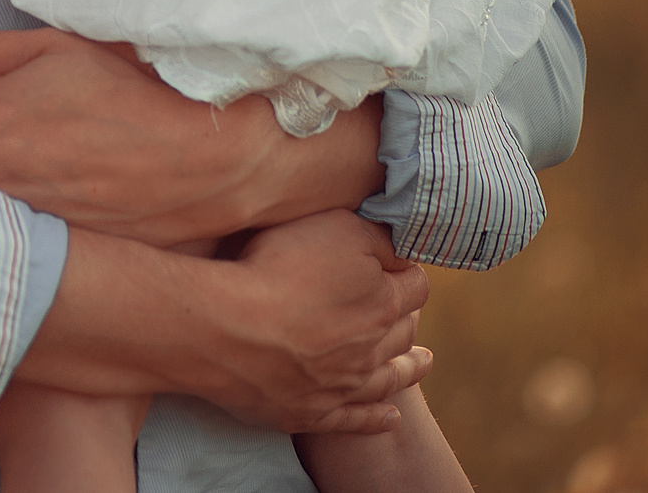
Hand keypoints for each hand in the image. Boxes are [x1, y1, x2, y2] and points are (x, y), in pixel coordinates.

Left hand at [0, 28, 385, 245]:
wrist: (205, 158)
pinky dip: (48, 199)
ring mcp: (17, 222)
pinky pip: (29, 215)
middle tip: (70, 115)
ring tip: (84, 149)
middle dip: (7, 123)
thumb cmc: (134, 91)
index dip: (8, 81)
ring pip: (0, 178)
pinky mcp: (47, 249)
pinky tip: (89, 184)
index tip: (53, 86)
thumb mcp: (55, 47)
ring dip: (25, 162)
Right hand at [18, 215, 427, 435]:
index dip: (408, 269)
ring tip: (421, 362)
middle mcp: (371, 349)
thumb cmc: (275, 266)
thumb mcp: (332, 227)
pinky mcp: (311, 412)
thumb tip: (404, 241)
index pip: (413, 283)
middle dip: (407, 316)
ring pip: (388, 377)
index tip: (402, 262)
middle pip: (403, 331)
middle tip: (407, 306)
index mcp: (382, 301)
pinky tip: (390, 416)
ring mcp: (342, 386)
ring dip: (406, 366)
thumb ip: (375, 234)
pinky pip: (356, 420)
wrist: (226, 328)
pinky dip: (377, 417)